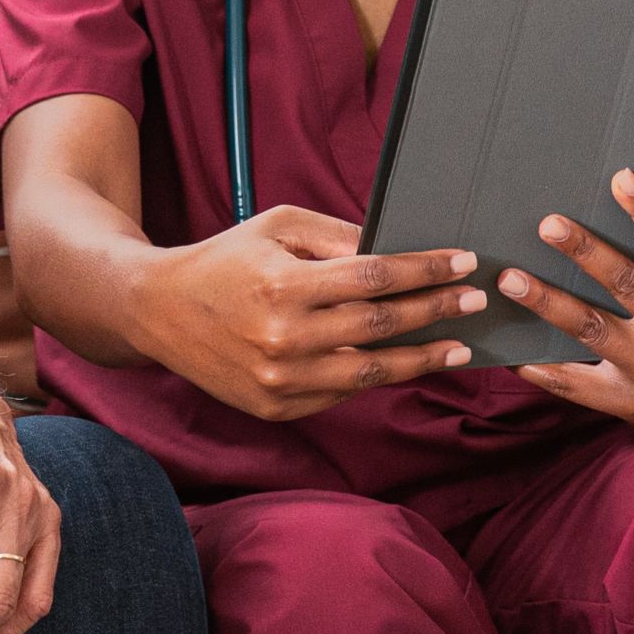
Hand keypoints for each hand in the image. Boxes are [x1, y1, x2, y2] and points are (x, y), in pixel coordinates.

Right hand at [126, 208, 486, 421]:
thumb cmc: (225, 260)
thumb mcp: (277, 227)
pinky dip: (377, 377)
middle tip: (475, 300)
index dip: (424, 270)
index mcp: (283, 284)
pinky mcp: (276, 407)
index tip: (463, 263)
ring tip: (458, 345)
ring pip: (370, 371)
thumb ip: (337, 236)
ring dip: (422, 358)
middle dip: (435, 311)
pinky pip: (341, 393)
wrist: (158, 312)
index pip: (373, 277)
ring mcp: (279, 379)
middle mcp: (282, 337)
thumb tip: (396, 247)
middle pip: (380, 326)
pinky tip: (404, 362)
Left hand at [505, 173, 633, 441]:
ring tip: (510, 280)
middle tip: (548, 224)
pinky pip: (579, 386)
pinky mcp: (629, 401)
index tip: (621, 178)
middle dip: (585, 252)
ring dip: (549, 302)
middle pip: (625, 284)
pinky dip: (545, 372)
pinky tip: (514, 354)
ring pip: (592, 330)